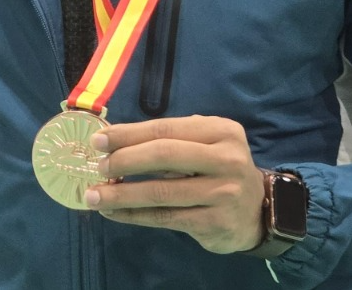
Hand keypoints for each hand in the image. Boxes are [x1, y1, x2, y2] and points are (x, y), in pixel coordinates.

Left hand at [83, 115, 265, 253]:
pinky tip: (114, 213)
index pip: (166, 128)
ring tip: (95, 195)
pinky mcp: (214, 223)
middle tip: (99, 167)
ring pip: (161, 193)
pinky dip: (134, 215)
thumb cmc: (219, 169)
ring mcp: (223, 193)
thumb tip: (115, 139)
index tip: (99, 141)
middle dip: (124, 160)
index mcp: (222, 131)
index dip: (129, 134)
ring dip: (122, 194)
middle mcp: (226, 159)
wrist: (257, 211)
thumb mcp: (207, 143)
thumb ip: (171, 137)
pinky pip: (165, 218)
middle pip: (163, 156)